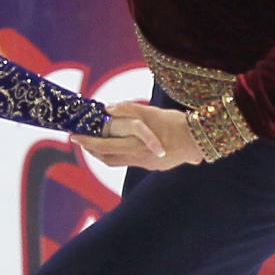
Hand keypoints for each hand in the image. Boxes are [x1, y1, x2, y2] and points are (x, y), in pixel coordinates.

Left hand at [73, 102, 202, 172]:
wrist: (201, 139)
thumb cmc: (176, 123)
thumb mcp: (152, 112)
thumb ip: (129, 109)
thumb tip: (107, 108)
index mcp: (135, 147)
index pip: (103, 147)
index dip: (86, 142)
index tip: (73, 136)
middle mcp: (138, 160)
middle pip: (107, 158)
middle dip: (91, 149)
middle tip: (81, 140)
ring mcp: (147, 164)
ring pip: (118, 161)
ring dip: (104, 152)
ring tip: (96, 141)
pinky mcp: (155, 166)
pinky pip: (130, 161)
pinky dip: (120, 153)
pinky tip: (121, 143)